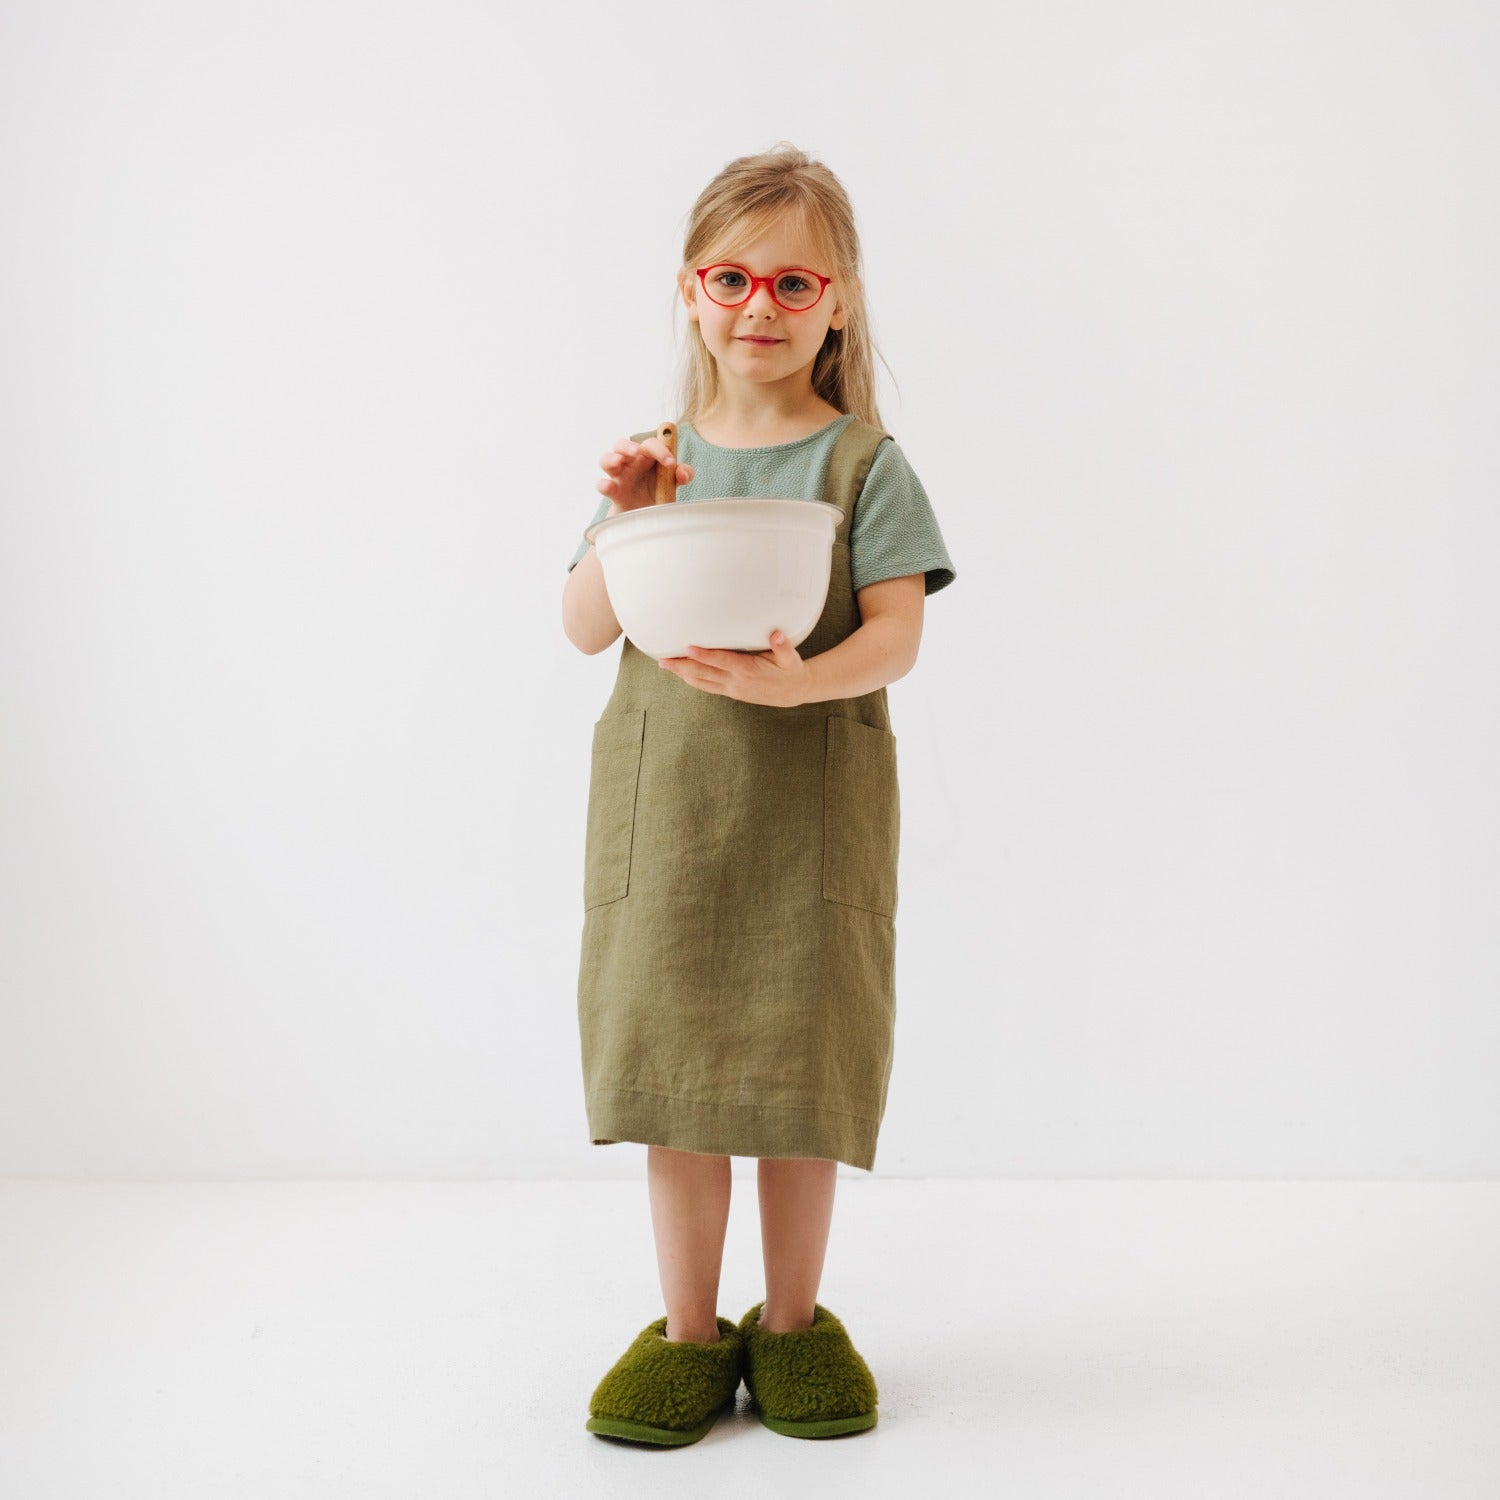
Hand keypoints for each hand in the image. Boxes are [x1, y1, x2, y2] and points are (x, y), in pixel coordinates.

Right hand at [597, 436, 692, 511]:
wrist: (648, 516)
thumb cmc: (659, 492)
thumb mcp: (674, 482)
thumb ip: (683, 474)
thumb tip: (682, 472)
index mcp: (646, 456)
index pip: (649, 444)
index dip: (660, 449)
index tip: (670, 463)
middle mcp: (630, 462)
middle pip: (621, 445)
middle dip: (628, 446)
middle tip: (637, 451)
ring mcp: (619, 476)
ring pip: (605, 459)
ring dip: (611, 458)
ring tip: (619, 462)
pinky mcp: (613, 492)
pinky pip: (601, 485)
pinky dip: (603, 484)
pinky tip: (609, 486)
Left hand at [657, 630, 811, 707]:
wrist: (794, 693)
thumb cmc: (791, 671)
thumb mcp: (791, 659)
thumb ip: (783, 647)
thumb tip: (777, 634)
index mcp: (748, 670)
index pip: (721, 661)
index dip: (704, 655)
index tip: (687, 648)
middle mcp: (736, 681)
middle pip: (704, 673)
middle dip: (682, 666)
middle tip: (663, 660)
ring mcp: (732, 688)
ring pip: (701, 681)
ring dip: (682, 674)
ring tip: (665, 665)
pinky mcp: (731, 692)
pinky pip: (707, 686)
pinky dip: (692, 679)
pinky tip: (682, 673)